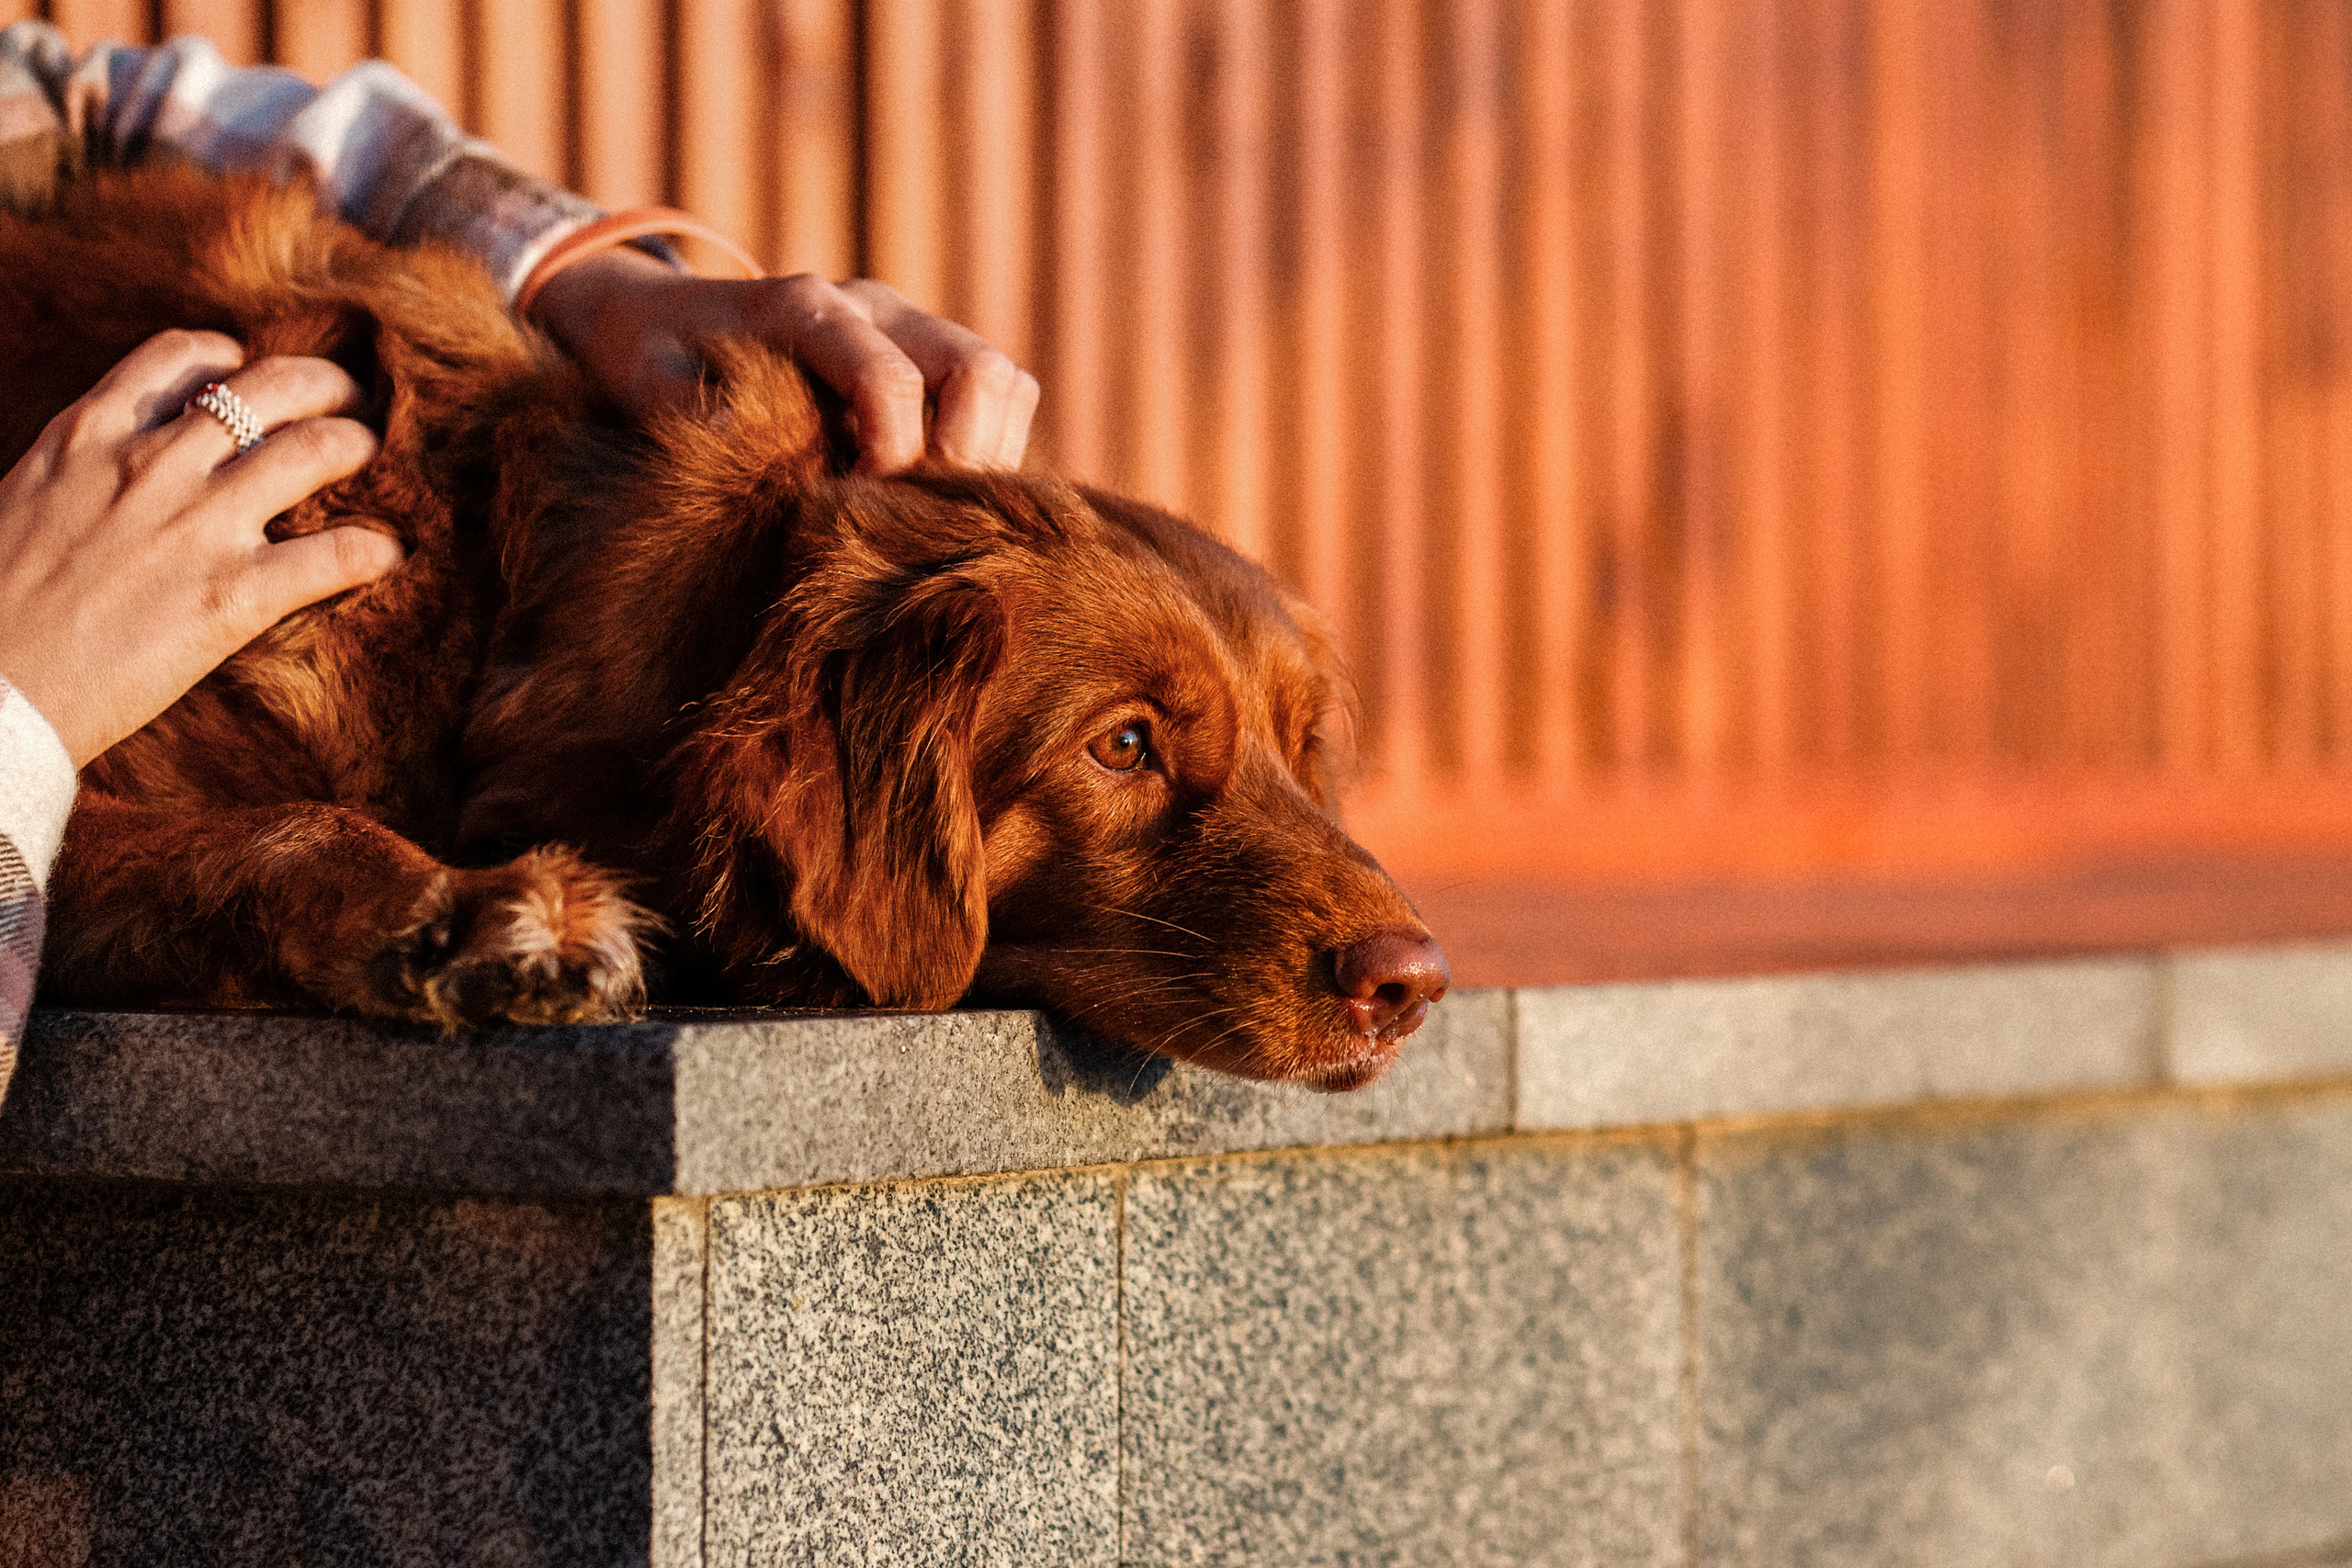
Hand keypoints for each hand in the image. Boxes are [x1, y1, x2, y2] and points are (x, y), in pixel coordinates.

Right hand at [0, 330, 399, 766]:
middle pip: (273, 388)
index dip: (234, 358)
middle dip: (326, 386)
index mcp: (90, 434)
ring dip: (360, 448)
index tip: (252, 374)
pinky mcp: (231, 595)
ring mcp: (197, 525)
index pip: (183, 356)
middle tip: (350, 406)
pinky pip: (335, 556)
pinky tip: (387, 555)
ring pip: (317, 451)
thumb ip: (82, 475)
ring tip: (379, 460)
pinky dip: (374, 551)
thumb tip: (110, 479)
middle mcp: (152, 463)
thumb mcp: (27, 501)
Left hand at [527, 247, 1039, 474]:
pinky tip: (936, 498)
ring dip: (988, 458)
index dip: (894, 458)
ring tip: (930, 514)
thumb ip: (682, 403)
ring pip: (1006, 384)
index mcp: (809, 306)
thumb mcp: (642, 374)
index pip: (894, 381)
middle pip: (981, 371)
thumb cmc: (652, 354)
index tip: (861, 513)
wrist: (664, 314)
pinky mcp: (931, 354)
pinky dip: (990, 451)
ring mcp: (912, 327)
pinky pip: (1003, 398)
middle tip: (914, 522)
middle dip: (965, 459)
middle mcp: (877, 306)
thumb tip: (733, 441)